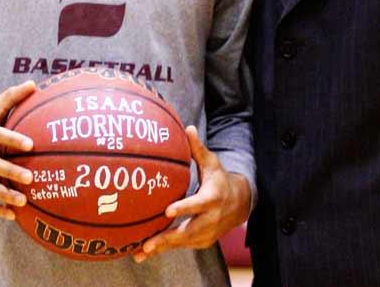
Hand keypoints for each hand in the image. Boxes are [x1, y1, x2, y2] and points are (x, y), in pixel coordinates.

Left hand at [133, 126, 251, 261]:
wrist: (241, 204)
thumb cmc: (220, 179)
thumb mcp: (212, 163)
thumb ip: (197, 148)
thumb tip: (187, 127)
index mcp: (212, 198)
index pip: (197, 204)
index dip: (184, 208)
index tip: (168, 211)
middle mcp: (211, 219)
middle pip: (187, 231)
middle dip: (166, 239)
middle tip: (146, 245)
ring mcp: (207, 233)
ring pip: (183, 242)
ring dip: (161, 248)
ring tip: (139, 253)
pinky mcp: (203, 242)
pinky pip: (182, 246)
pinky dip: (165, 249)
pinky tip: (146, 251)